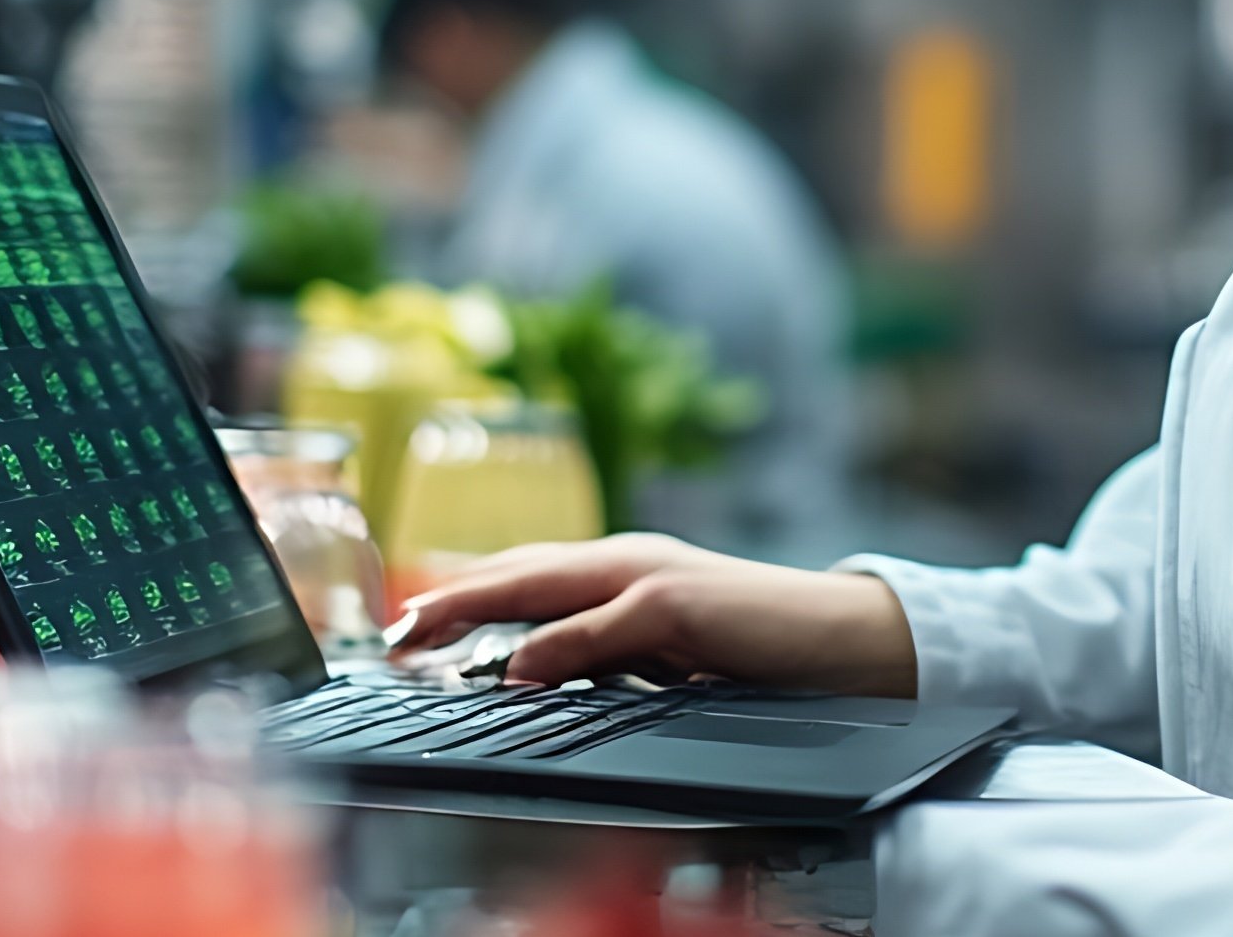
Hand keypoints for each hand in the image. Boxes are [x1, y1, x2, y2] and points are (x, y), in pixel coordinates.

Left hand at [385, 533, 918, 695]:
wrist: (838, 637)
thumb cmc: (753, 646)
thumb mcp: (663, 654)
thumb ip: (603, 654)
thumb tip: (532, 674)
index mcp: (621, 569)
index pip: (525, 575)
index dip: (463, 594)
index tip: (410, 622)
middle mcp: (627, 559)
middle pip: (517, 569)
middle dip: (450, 595)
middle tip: (394, 626)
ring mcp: (650, 574)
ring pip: (543, 582)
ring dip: (478, 603)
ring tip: (423, 627)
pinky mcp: (678, 601)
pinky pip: (601, 625)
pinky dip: (554, 645)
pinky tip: (517, 665)